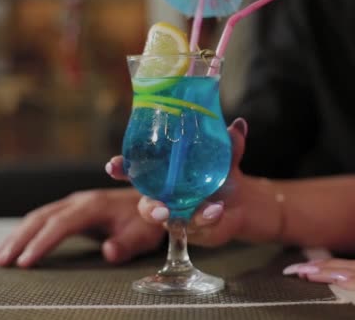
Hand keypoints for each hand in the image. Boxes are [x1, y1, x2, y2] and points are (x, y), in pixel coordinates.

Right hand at [0, 188, 163, 267]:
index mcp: (95, 205)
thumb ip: (127, 245)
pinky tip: (12, 244)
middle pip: (42, 217)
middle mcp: (80, 200)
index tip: (25, 262)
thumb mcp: (144, 236)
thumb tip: (108, 252)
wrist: (155, 198)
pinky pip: (43, 217)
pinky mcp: (73, 208)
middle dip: (20, 239)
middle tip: (2, 261)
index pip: (61, 224)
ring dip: (17, 235)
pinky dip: (25, 230)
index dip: (42, 242)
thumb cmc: (148, 219)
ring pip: (38, 216)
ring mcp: (75, 202)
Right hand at [106, 117, 252, 246]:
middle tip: (162, 209)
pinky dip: (208, 217)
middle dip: (150, 207)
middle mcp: (163, 196)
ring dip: (183, 217)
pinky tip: (217, 210)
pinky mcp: (191, 228)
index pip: (134, 169)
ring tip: (203, 211)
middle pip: (145, 204)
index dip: (120, 168)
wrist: (241, 200)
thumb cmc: (222, 173)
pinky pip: (196, 226)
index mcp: (161, 172)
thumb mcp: (226, 155)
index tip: (113, 166)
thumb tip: (238, 126)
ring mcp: (176, 214)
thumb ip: (230, 143)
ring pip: (170, 220)